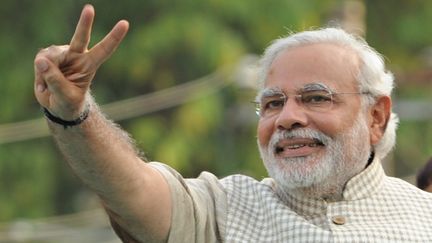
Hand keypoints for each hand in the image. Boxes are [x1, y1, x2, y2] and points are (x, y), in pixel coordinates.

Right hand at [34, 4, 128, 118]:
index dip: (114, 37)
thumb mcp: (65, 97)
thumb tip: (41, 61)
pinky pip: (40, 61)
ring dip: (46, 73)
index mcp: (90, 65)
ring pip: (51, 57)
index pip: (104, 50)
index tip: (125, 23)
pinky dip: (40, 75)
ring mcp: (63, 54)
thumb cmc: (68, 103)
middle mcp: (77, 55)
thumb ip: (55, 81)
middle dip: (84, 23)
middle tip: (90, 8)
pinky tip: (44, 83)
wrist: (58, 106)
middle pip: (81, 37)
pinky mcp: (48, 55)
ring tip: (50, 86)